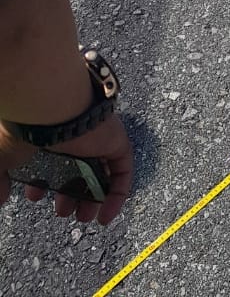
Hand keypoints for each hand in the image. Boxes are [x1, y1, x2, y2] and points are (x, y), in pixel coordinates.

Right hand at [0, 112, 133, 225]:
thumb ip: (0, 177)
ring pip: (100, 171)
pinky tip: (104, 217)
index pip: (50, 161)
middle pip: (78, 169)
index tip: (35, 196)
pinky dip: (116, 195)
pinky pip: (122, 171)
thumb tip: (0, 198)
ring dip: (92, 198)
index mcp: (50, 134)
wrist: (52, 107)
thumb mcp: (3, 155)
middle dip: (70, 195)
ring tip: (82, 218)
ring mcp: (97, 137)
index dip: (43, 183)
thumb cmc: (26, 128)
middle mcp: (75, 135)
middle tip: (62, 211)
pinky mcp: (115, 141)